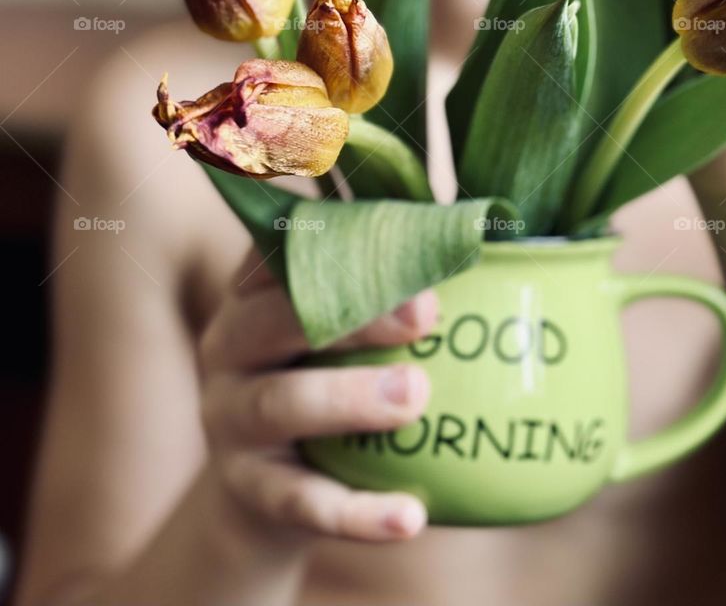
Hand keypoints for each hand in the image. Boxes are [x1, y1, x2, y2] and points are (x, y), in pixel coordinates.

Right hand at [198, 246, 435, 544]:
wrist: (262, 490)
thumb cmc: (322, 376)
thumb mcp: (333, 326)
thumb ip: (380, 279)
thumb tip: (479, 227)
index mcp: (254, 292)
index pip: (283, 249)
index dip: (340, 240)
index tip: (406, 239)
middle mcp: (229, 345)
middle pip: (275, 318)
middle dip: (352, 312)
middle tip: (426, 316)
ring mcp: (230, 421)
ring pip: (280, 403)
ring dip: (350, 398)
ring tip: (417, 395)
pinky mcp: (248, 492)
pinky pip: (301, 502)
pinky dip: (356, 513)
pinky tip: (411, 516)